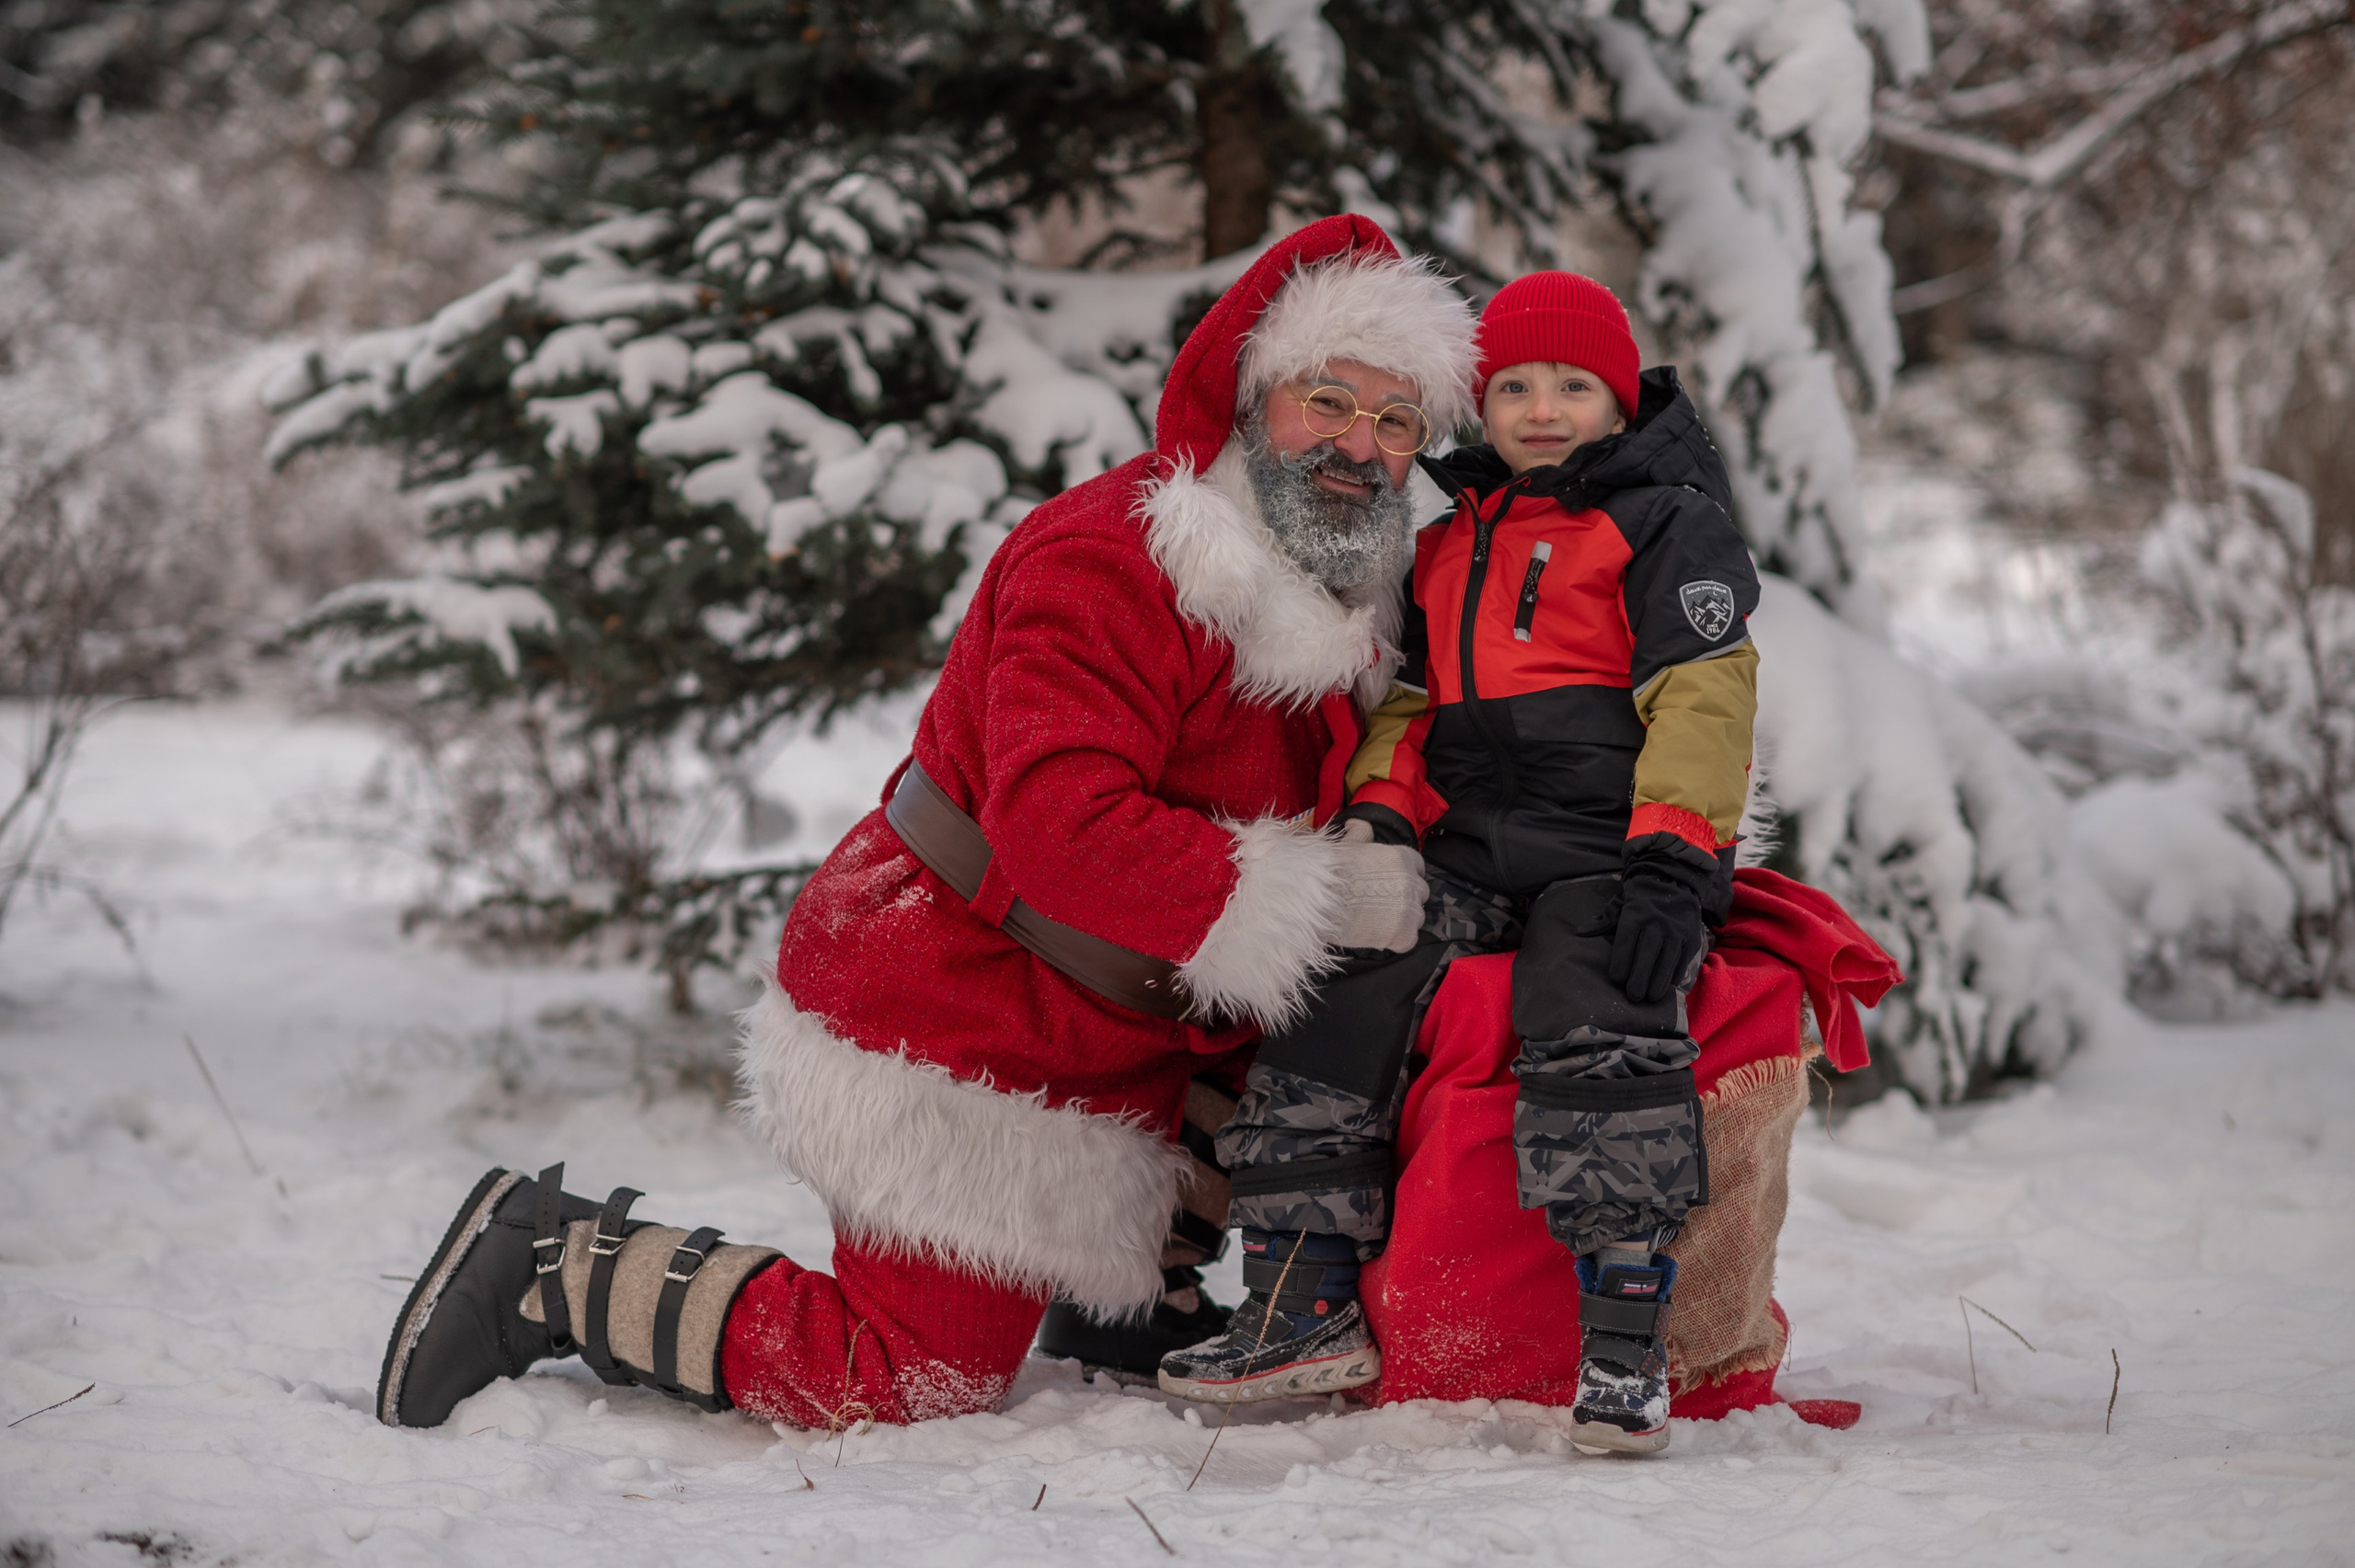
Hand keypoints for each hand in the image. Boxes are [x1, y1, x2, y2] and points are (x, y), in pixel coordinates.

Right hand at [1329, 819, 1426, 951]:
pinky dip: (1396, 941)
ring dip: (1402, 920)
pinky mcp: (1403, 934)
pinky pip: (1408, 941)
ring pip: (1417, 917)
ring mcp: (1410, 909)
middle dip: (1405, 898)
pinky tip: (1379, 936)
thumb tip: (1359, 823)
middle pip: (1420, 892)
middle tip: (1383, 904)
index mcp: (1402, 858)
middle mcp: (1412, 882)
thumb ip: (1361, 833)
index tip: (1392, 883)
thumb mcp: (1348, 844)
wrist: (1321, 901)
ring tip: (1379, 921)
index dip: (1405, 875)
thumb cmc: (1331, 871)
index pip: (1418, 866)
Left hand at [1607, 858, 1708, 1004]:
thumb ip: (1602, 921)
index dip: (1621, 961)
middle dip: (1639, 976)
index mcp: (1636, 913)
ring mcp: (1677, 928)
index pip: (1627, 939)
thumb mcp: (1619, 905)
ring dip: (1659, 980)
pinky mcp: (1692, 936)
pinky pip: (1684, 958)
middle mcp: (1657, 920)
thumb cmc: (1640, 900)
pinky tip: (1667, 987)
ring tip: (1650, 997)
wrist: (1673, 881)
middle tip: (1633, 996)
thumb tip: (1580, 931)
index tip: (1616, 979)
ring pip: (1668, 958)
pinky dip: (1675, 974)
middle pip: (1647, 952)